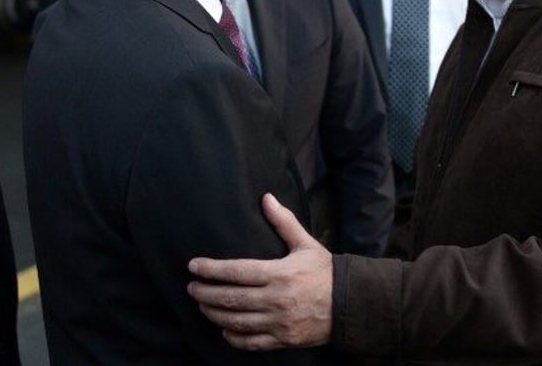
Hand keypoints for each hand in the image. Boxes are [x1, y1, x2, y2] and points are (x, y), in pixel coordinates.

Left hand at [187, 193, 332, 349]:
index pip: (237, 272)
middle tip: (191, 288)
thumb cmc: (325, 271)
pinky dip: (234, 338)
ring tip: (202, 305)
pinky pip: (251, 342)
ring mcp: (278, 322)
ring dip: (214, 314)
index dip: (211, 269)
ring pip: (236, 322)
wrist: (350, 303)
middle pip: (231, 299)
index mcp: (280, 274)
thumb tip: (266, 198)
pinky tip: (225, 330)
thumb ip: (283, 222)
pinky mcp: (283, 339)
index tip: (194, 266)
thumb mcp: (306, 244)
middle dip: (206, 294)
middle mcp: (276, 300)